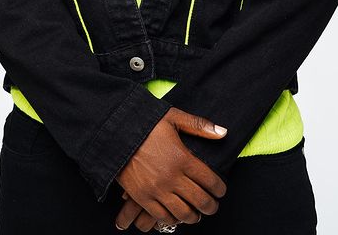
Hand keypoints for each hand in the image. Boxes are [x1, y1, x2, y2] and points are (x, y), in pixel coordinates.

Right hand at [114, 106, 227, 231]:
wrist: (115, 132)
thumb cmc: (145, 123)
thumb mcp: (173, 118)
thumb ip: (199, 126)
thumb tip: (223, 133)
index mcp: (182, 158)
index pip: (211, 181)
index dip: (220, 189)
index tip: (221, 190)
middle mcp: (172, 177)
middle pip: (200, 201)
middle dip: (211, 206)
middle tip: (212, 205)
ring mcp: (157, 190)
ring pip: (183, 214)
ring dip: (193, 216)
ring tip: (196, 214)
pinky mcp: (142, 197)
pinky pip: (162, 217)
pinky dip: (172, 219)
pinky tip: (176, 215)